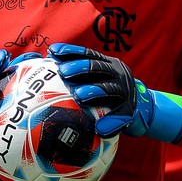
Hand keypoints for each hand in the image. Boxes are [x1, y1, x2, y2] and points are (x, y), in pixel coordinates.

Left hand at [47, 43, 181, 141]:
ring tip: (79, 95)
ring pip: (109, 88)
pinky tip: (100, 129)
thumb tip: (42, 63)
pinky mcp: (129, 110)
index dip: (71, 52)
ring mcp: (125, 91)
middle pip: (97, 67)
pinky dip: (111, 122)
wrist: (139, 109)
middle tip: (63, 71)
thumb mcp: (97, 79)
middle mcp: (118, 73)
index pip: (88, 54)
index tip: (53, 51)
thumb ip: (78, 74)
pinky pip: (120, 116)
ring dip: (94, 91)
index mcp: (107, 64)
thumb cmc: (106, 95)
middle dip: (80, 68)